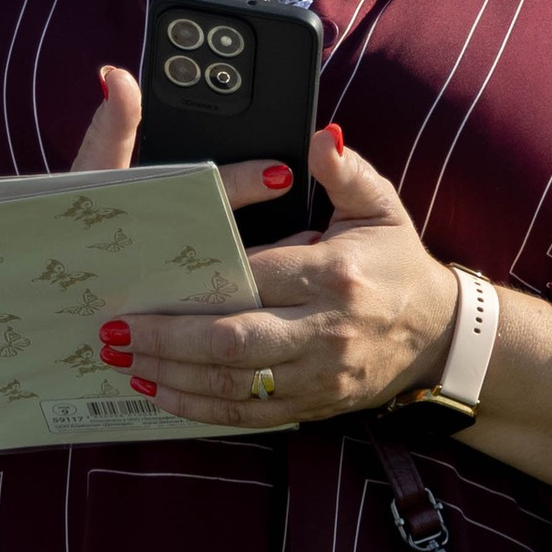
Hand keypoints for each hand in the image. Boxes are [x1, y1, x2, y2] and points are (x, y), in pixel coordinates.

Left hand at [105, 111, 457, 429]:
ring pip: (233, 383)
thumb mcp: (380, 207)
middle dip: (167, 339)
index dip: (195, 285)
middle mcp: (326, 330)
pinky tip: (162, 393)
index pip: (254, 277)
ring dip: (173, 376)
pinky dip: (201, 407)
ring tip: (124, 361)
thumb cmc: (398, 263)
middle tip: (114, 331)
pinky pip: (248, 414)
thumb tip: (321, 137)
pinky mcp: (314, 404)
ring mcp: (320, 374)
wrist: (436, 335)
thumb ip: (344, 170)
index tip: (146, 285)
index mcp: (335, 274)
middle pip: (233, 339)